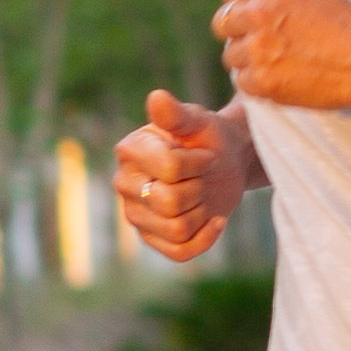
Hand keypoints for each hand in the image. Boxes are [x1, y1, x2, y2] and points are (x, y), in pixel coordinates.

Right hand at [113, 89, 253, 259]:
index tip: (207, 155)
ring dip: (202, 212)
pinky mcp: (153, 239)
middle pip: (170, 202)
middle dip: (200, 189)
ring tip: (203, 195)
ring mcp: (136, 214)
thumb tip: (157, 98)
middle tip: (204, 177)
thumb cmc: (208, 138)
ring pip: (177, 229)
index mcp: (130, 151)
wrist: (226, 162)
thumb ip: (177, 115)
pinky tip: (215, 220)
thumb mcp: (198, 122)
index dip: (199, 163)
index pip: (169, 169)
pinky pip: (179, 252)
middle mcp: (125, 184)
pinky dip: (205, 239)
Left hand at [209, 0, 350, 119]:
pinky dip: (257, 82)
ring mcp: (257, 49)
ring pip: (231, 55)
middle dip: (236, 31)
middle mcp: (258, 14)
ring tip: (275, 61)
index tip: (249, 16)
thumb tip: (252, 2)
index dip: (240, 6)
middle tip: (257, 41)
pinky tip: (280, 77)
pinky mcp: (262, 81)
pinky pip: (242, 81)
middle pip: (222, 23)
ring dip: (247, 58)